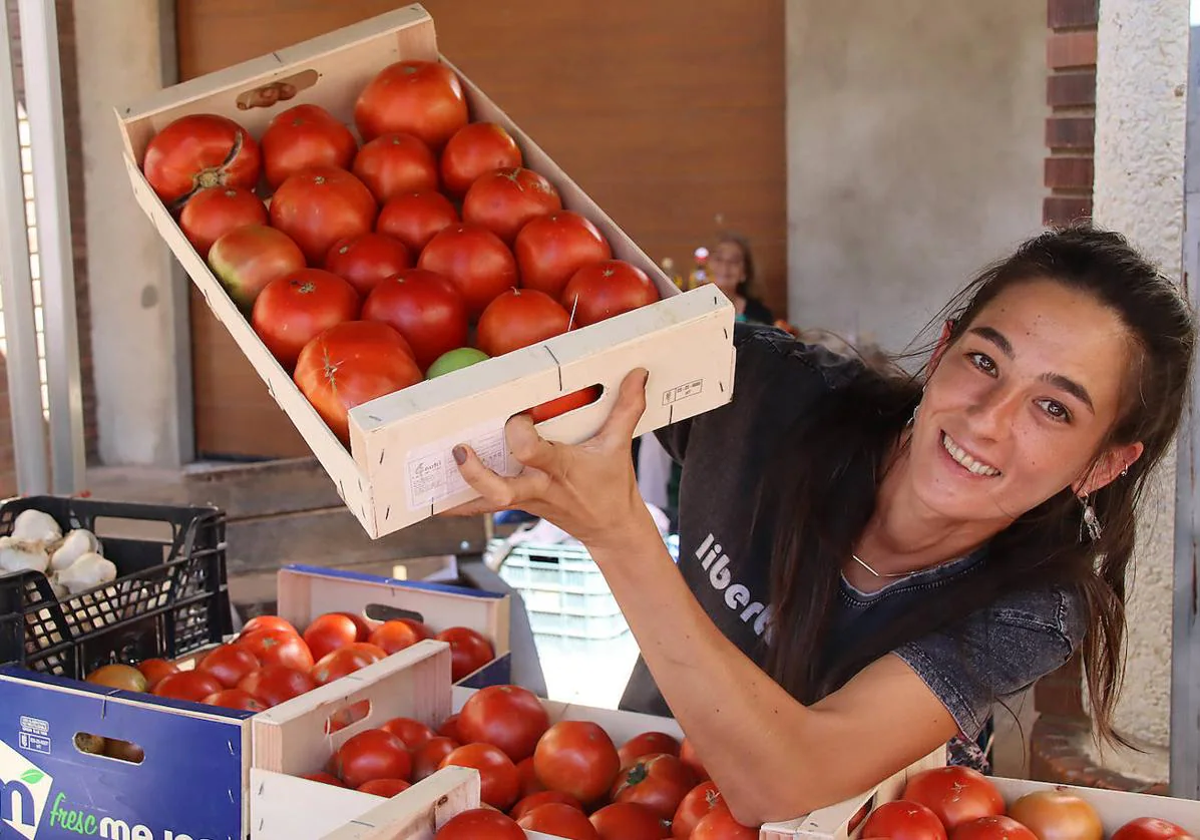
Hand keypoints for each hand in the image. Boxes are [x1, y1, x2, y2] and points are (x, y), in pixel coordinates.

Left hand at [445, 368, 653, 550]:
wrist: (610, 529)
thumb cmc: (612, 485)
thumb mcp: (620, 446)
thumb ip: (627, 408)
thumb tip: (638, 373)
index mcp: (561, 469)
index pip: (532, 453)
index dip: (520, 436)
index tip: (517, 416)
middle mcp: (538, 487)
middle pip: (501, 490)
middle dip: (478, 475)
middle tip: (460, 451)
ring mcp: (524, 499)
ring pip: (484, 502)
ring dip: (455, 492)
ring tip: (425, 478)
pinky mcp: (515, 505)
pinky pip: (481, 507)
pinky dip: (457, 504)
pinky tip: (432, 498)